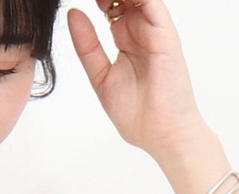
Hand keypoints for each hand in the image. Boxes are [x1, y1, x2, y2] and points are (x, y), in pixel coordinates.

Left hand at [66, 1, 210, 158]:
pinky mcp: (165, 34)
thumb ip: (87, 47)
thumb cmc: (137, 115)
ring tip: (101, 0)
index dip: (99, 2)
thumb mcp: (100, 76)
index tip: (78, 4)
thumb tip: (73, 14)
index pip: (112, 8)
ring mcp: (155, 31)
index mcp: (128, 42)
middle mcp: (142, 32)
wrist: (161, 134)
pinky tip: (116, 0)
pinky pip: (152, 2)